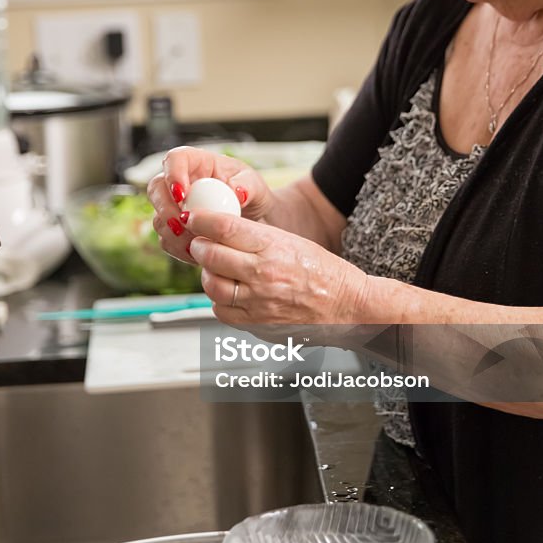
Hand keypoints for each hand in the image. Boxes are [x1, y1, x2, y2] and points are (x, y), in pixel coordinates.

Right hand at [147, 146, 274, 262]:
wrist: (253, 220)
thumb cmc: (252, 194)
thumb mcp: (255, 186)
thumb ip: (247, 186)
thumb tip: (236, 192)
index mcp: (197, 163)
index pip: (175, 159)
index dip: (172, 174)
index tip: (182, 194)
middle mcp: (179, 183)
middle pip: (156, 188)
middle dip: (165, 208)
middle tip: (182, 224)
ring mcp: (174, 207)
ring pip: (158, 217)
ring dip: (172, 232)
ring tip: (195, 242)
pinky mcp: (175, 229)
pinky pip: (166, 240)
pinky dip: (178, 248)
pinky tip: (196, 253)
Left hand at [184, 208, 369, 326]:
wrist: (348, 304)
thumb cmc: (322, 271)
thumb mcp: (291, 242)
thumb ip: (255, 238)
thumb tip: (218, 231)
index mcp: (274, 246)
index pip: (225, 228)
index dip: (202, 221)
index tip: (194, 219)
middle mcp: (264, 274)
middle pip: (211, 255)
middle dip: (199, 246)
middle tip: (200, 243)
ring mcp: (259, 302)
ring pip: (211, 285)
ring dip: (206, 275)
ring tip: (214, 270)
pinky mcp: (258, 324)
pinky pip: (222, 311)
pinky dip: (219, 301)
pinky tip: (229, 293)